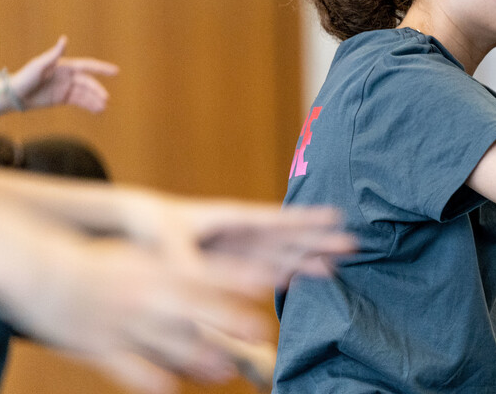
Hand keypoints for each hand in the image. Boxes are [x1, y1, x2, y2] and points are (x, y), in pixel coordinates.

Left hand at [8, 36, 118, 112]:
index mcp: (65, 66)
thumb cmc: (25, 77)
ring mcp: (66, 88)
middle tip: (105, 100)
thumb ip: (54, 54)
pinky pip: (80, 102)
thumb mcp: (39, 65)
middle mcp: (68, 76)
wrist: (14, 95)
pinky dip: (89, 106)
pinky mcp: (62, 99)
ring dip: (95, 100)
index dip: (102, 69)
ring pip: (85, 94)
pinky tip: (97, 111)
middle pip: (88, 83)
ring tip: (102, 109)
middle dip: (98, 91)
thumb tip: (65, 39)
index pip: (87, 66)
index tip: (116, 72)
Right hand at [18, 238, 282, 393]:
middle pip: (196, 309)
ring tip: (226, 370)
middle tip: (260, 332)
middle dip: (231, 321)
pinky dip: (154, 381)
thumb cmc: (97, 263)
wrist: (40, 271)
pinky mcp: (102, 348)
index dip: (239, 275)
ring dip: (203, 359)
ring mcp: (125, 322)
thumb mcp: (139, 256)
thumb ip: (175, 269)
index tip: (269, 280)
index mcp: (156, 267)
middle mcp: (145, 293)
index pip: (207, 270)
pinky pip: (133, 371)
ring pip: (171, 344)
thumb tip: (214, 278)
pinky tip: (171, 388)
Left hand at [122, 192, 357, 285]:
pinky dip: (291, 270)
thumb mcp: (169, 241)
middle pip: (290, 236)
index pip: (276, 219)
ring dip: (312, 255)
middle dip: (320, 240)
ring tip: (341, 258)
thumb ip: (190, 260)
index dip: (306, 219)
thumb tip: (204, 279)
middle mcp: (244, 232)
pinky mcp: (237, 262)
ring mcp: (243, 247)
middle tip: (354, 242)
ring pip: (286, 251)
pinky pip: (270, 267)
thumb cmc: (155, 226)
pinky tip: (311, 273)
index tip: (336, 216)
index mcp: (233, 218)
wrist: (142, 225)